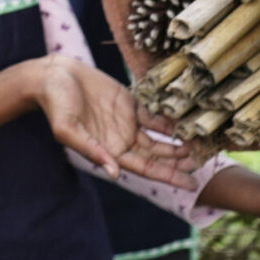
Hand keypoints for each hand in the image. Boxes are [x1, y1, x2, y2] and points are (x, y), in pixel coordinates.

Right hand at [31, 56, 199, 189]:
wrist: (53, 76)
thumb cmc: (56, 105)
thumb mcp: (69, 130)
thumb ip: (91, 151)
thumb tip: (114, 174)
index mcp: (110, 151)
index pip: (145, 169)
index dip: (169, 176)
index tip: (191, 183)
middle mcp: (123, 140)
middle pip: (158, 156)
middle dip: (180, 161)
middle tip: (206, 161)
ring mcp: (129, 122)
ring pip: (161, 138)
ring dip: (180, 143)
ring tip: (203, 144)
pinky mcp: (131, 103)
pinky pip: (156, 115)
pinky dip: (171, 121)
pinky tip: (189, 122)